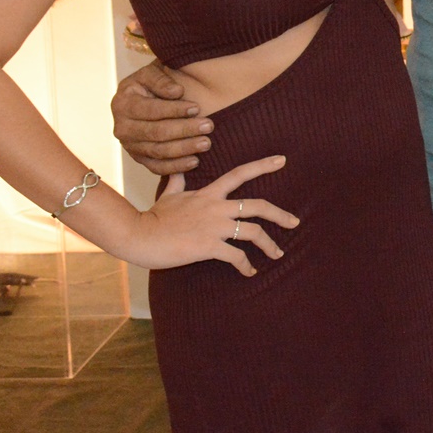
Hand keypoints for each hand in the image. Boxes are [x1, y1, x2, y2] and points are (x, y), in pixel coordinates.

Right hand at [112, 62, 208, 175]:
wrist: (145, 97)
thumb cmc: (152, 82)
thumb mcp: (153, 72)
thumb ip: (161, 80)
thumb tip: (176, 92)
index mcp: (122, 104)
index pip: (150, 110)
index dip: (174, 110)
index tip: (197, 107)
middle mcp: (122, 128)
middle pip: (156, 133)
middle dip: (184, 130)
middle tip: (209, 126)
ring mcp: (129, 146)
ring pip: (158, 151)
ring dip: (184, 149)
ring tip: (206, 143)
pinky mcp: (139, 158)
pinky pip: (157, 167)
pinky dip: (176, 167)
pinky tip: (195, 162)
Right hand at [121, 155, 298, 276]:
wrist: (138, 235)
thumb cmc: (152, 217)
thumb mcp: (168, 194)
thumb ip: (178, 181)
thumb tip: (179, 169)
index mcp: (209, 194)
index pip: (240, 174)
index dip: (262, 165)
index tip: (282, 160)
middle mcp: (216, 207)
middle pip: (258, 205)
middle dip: (280, 214)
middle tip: (295, 222)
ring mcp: (214, 227)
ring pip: (253, 232)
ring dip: (270, 244)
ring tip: (278, 254)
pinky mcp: (209, 246)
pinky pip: (237, 256)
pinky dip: (247, 265)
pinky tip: (250, 272)